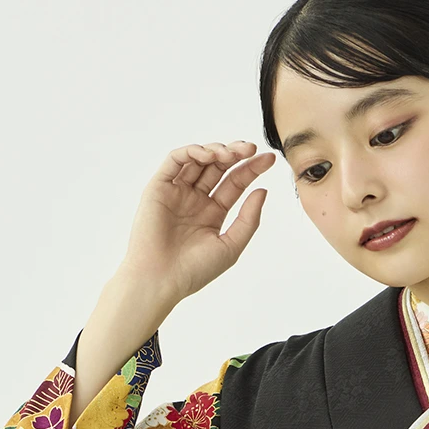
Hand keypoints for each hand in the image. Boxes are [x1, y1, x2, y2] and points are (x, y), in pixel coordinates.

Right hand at [120, 140, 275, 305]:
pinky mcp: (159, 187)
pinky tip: (209, 155)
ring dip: (217, 151)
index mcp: (213, 212)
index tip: (269, 159)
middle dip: (236, 155)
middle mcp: (195, 199)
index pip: (235, 183)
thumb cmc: (194, 270)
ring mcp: (177, 192)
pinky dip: (192, 152)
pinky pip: (175, 161)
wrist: (161, 279)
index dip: (251, 169)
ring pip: (198, 160)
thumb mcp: (231, 245)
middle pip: (219, 167)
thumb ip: (248, 219)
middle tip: (252, 149)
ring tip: (232, 153)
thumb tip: (262, 190)